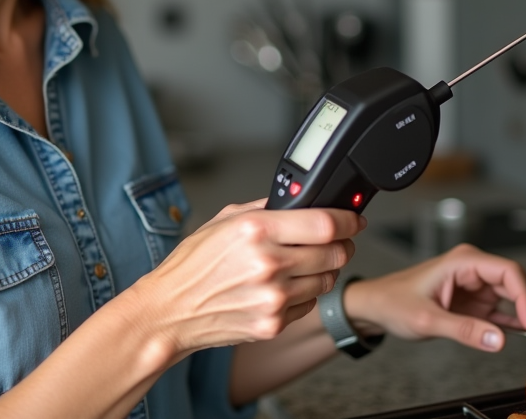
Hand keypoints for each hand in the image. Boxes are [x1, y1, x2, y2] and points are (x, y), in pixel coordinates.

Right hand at [128, 199, 363, 357]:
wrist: (170, 311)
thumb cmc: (193, 265)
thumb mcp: (224, 220)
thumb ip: (265, 208)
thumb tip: (299, 202)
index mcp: (256, 230)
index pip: (325, 223)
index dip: (349, 219)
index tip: (354, 218)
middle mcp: (268, 264)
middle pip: (334, 253)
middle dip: (344, 244)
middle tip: (340, 241)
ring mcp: (272, 298)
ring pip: (327, 280)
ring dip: (327, 270)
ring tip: (308, 264)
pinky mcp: (273, 324)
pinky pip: (308, 304)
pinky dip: (305, 294)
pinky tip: (286, 286)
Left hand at [344, 243, 525, 352]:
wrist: (376, 306)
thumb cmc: (393, 302)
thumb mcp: (427, 320)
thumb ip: (464, 330)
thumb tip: (498, 339)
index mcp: (462, 262)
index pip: (509, 270)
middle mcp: (472, 268)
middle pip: (517, 280)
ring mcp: (475, 284)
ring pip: (514, 293)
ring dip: (524, 312)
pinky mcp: (475, 300)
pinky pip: (503, 308)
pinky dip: (513, 320)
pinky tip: (516, 333)